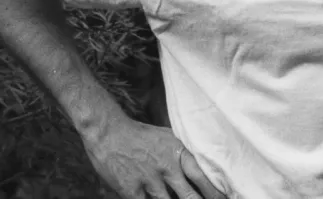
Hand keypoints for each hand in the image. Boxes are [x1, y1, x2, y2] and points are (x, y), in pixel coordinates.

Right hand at [82, 118, 226, 198]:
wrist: (107, 131)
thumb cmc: (139, 136)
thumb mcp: (166, 138)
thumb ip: (182, 155)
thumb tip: (202, 169)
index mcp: (177, 152)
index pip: (202, 177)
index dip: (215, 193)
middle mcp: (166, 167)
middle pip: (190, 196)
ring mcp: (149, 179)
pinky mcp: (131, 190)